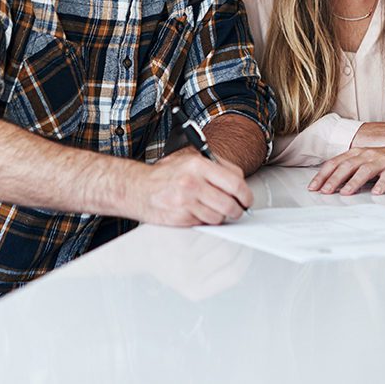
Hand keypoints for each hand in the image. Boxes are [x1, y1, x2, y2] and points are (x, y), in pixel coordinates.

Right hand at [126, 148, 253, 225]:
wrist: (138, 188)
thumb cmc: (166, 174)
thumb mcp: (191, 159)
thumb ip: (217, 166)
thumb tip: (240, 181)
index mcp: (198, 165)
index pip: (235, 182)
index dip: (246, 194)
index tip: (247, 199)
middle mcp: (192, 183)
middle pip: (230, 204)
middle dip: (237, 209)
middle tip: (236, 209)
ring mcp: (186, 202)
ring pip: (219, 217)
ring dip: (220, 216)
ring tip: (213, 208)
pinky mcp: (180, 218)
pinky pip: (204, 224)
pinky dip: (205, 220)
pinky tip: (198, 212)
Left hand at [307, 145, 384, 195]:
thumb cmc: (382, 160)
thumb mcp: (362, 162)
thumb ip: (347, 170)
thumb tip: (329, 184)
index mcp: (356, 153)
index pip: (335, 163)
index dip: (323, 175)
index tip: (313, 187)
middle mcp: (366, 155)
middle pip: (347, 166)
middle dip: (334, 179)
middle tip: (325, 191)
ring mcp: (380, 161)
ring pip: (365, 170)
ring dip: (354, 182)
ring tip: (346, 192)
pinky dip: (381, 184)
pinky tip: (376, 192)